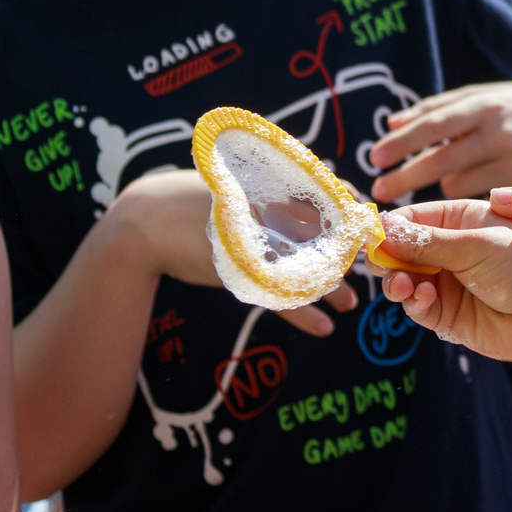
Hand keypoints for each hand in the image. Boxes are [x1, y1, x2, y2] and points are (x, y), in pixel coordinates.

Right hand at [107, 167, 354, 336]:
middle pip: (325, 233)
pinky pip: (279, 295)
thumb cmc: (194, 202)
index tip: (368, 231)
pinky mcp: (237, 270)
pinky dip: (302, 313)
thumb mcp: (238, 190)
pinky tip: (323, 327)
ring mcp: (253, 241)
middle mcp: (265, 210)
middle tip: (369, 270)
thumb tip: (323, 190)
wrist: (141, 224)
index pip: (329, 193)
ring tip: (352, 303)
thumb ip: (275, 193)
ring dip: (333, 288)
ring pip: (307, 266)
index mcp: (269, 184)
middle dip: (350, 253)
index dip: (353, 213)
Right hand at [377, 198, 511, 364]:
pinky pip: (415, 306)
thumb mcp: (476, 245)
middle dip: (386, 257)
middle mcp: (452, 249)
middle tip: (381, 265)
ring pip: (402, 279)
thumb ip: (425, 242)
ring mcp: (448, 282)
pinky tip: (423, 297)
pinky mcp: (447, 314)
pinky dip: (413, 302)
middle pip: (400, 250)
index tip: (368, 236)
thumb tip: (379, 231)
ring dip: (396, 280)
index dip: (388, 227)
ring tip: (404, 284)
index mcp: (462, 219)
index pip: (412, 218)